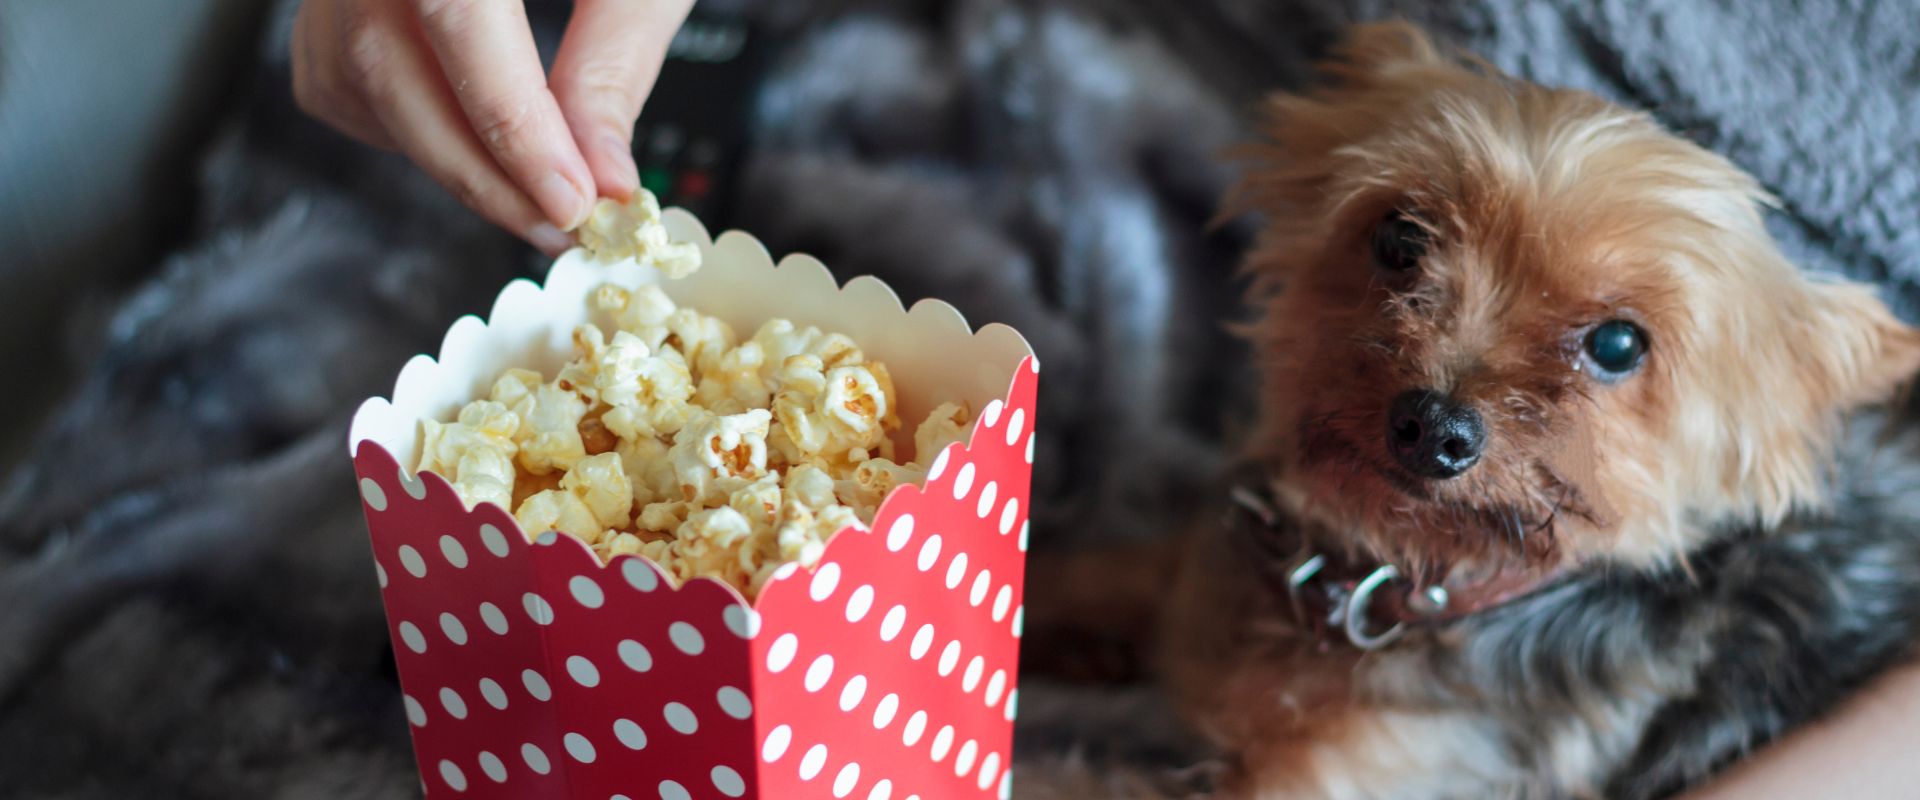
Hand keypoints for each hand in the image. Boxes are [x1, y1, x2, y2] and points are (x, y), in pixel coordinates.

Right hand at [292, 0, 695, 253]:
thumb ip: (615, 58)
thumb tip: (602, 172)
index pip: (459, 18)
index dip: (513, 123)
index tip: (571, 198)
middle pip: (390, 65)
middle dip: (482, 169)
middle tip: (562, 222)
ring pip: (357, 82)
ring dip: (446, 154)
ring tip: (531, 183)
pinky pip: (339, 80)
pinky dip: (406, 126)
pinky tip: (469, 127)